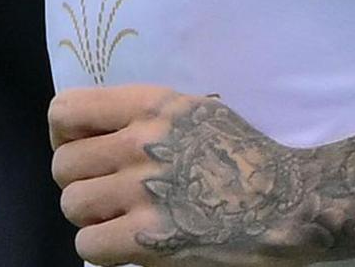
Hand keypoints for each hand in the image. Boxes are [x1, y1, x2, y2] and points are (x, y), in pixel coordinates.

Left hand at [49, 84, 316, 265]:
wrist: (291, 202)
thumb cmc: (248, 157)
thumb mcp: (197, 112)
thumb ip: (149, 116)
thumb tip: (100, 134)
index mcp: (152, 105)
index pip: (65, 110)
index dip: (65, 136)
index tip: (85, 152)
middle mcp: (141, 141)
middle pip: (63, 165)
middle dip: (81, 184)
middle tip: (108, 197)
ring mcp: (143, 190)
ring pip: (72, 205)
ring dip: (92, 219)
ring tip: (121, 221)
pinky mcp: (148, 237)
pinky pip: (88, 245)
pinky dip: (104, 250)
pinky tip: (129, 245)